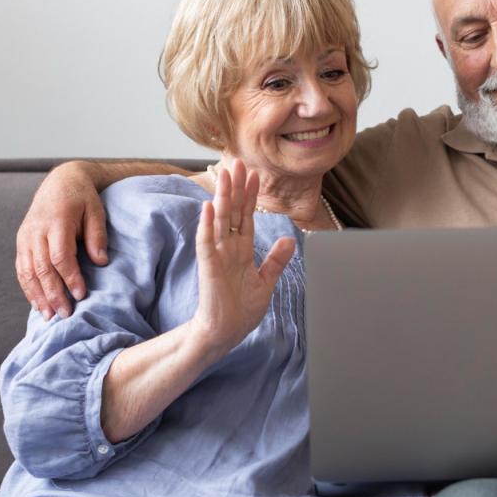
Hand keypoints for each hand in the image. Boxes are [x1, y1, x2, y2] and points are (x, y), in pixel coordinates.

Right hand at [15, 162, 108, 319]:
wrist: (60, 181)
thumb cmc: (82, 198)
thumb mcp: (96, 211)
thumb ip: (97, 236)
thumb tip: (101, 262)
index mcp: (56, 221)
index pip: (60, 255)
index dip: (70, 277)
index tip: (81, 295)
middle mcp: (36, 230)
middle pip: (41, 267)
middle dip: (53, 293)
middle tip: (65, 314)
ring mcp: (25, 237)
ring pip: (27, 271)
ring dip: (37, 295)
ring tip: (49, 316)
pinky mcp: (21, 242)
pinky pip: (21, 268)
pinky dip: (28, 287)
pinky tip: (37, 303)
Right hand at [191, 160, 295, 354]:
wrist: (225, 333)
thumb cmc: (241, 310)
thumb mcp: (266, 282)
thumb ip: (276, 260)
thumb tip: (291, 239)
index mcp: (242, 250)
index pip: (246, 216)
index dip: (250, 196)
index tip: (254, 175)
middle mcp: (228, 249)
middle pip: (233, 212)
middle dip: (236, 188)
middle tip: (238, 163)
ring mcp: (217, 256)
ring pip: (219, 220)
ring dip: (222, 198)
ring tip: (224, 175)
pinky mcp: (208, 268)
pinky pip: (206, 243)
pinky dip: (206, 225)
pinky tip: (208, 207)